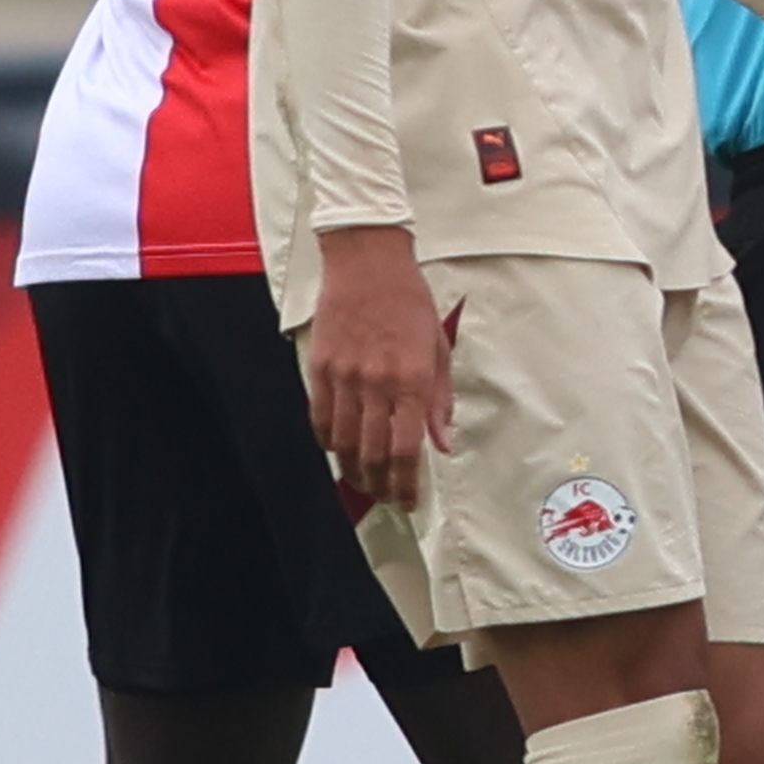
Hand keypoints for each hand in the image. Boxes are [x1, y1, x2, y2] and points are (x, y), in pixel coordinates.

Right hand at [305, 225, 459, 512]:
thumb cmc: (409, 302)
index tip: (411, 499)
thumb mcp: (439, 348)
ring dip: (354, 471)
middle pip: (373, 454)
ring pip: (344, 443)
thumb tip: (443, 444)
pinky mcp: (320, 369)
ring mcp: (344, 377)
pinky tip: (341, 452)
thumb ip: (440, 401)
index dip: (407, 482)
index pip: (406, 448)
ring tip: (366, 484)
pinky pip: (321, 419)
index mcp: (412, 378)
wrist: (367, 264)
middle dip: (382, 486)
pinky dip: (330, 443)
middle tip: (389, 500)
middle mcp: (376, 382)